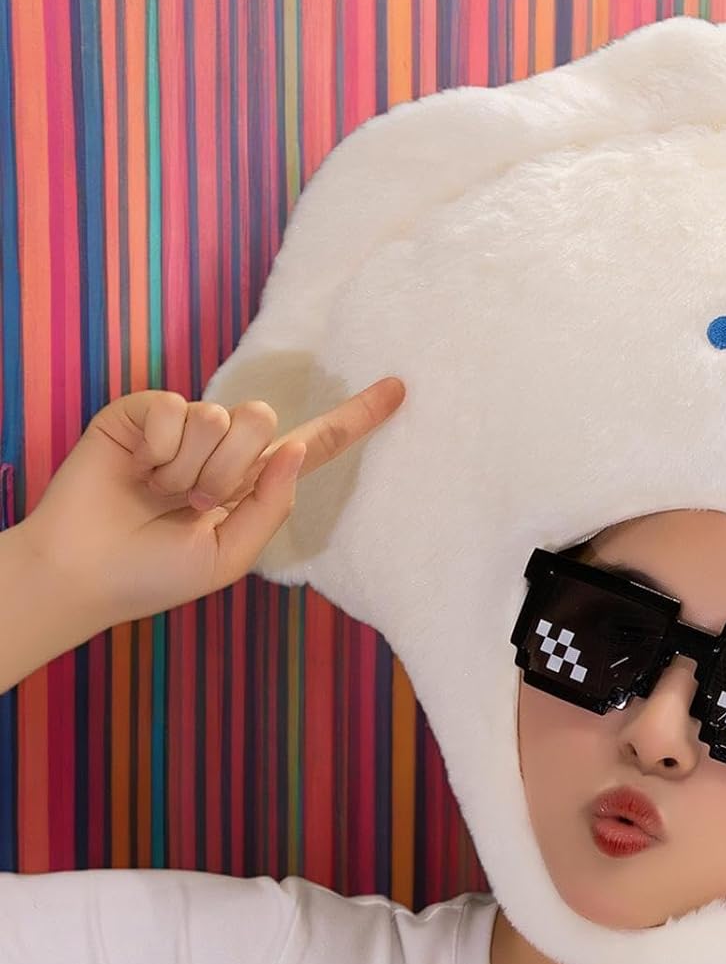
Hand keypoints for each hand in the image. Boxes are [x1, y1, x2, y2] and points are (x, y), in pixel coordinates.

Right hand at [25, 377, 406, 629]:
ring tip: (160, 493)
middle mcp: (224, 447)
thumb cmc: (156, 573)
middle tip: (193, 504)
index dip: (358, 417)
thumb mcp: (232, 554)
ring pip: (221, 417)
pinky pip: (173, 410)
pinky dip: (156, 450)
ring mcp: (184, 426)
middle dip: (231, 470)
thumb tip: (294, 448)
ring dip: (190, 468)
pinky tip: (135, 470)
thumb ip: (271, 504)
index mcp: (254, 482)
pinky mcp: (143, 411)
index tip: (401, 389)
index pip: (314, 444)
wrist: (86, 573)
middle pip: (264, 421)